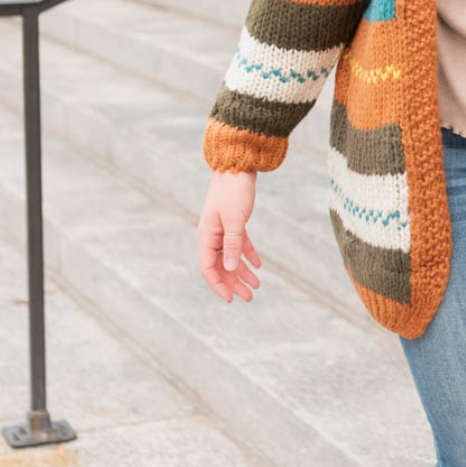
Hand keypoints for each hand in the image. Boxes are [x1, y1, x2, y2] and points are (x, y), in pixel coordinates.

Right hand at [198, 169, 261, 303]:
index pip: (208, 267)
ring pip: (231, 258)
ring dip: (242, 272)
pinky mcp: (235, 224)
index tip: (230, 299)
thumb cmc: (233, 192)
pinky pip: (240, 245)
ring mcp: (223, 230)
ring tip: (257, 286)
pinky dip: (248, 256)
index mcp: (207, 235)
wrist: (238, 168)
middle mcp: (212, 235)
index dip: (218, 285)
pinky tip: (258, 266)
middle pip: (220, 266)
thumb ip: (232, 244)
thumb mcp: (235, 220)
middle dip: (233, 283)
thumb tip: (228, 268)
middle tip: (249, 297)